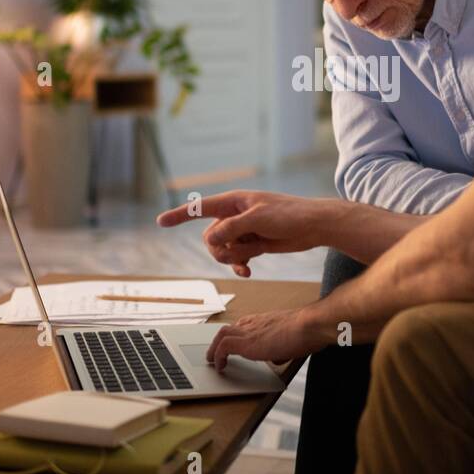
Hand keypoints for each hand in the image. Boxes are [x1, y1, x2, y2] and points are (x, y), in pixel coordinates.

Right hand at [156, 191, 334, 276]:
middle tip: (239, 250)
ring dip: (232, 257)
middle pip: (210, 237)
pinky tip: (248, 271)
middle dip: (220, 248)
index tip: (160, 221)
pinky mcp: (253, 244)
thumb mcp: (258, 219)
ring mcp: (244, 231)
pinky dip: (240, 265)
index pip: (200, 208)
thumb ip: (231, 228)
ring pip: (222, 249)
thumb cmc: (289, 215)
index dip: (179, 215)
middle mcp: (235, 215)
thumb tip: (209, 240)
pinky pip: (236, 258)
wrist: (313, 227)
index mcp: (234, 201)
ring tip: (250, 257)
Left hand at [206, 308, 320, 371]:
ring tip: (212, 360)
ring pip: (221, 335)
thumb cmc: (308, 330)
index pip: (244, 323)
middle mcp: (255, 323)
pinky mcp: (246, 343)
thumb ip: (282, 347)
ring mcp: (249, 332)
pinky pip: (223, 347)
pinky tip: (220, 366)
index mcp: (266, 320)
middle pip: (229, 328)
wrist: (310, 325)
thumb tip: (277, 357)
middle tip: (216, 352)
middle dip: (220, 340)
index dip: (236, 333)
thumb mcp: (293, 339)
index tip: (234, 340)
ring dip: (214, 348)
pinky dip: (218, 356)